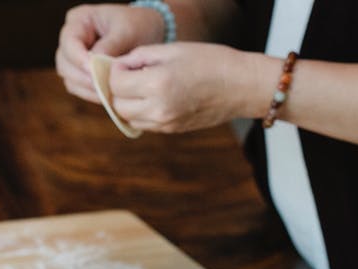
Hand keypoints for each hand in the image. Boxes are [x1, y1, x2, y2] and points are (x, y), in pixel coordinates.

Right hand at [56, 4, 165, 103]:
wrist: (149, 33)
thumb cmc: (138, 25)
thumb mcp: (127, 30)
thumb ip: (111, 46)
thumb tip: (95, 66)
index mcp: (79, 20)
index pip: (69, 42)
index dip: (78, 59)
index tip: (94, 71)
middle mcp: (72, 40)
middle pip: (64, 63)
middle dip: (82, 77)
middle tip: (102, 86)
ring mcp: (74, 58)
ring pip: (69, 78)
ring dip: (86, 88)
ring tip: (106, 93)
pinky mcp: (82, 74)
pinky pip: (79, 88)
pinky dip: (91, 94)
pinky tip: (106, 95)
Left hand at [109, 42, 262, 133]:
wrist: (241, 86)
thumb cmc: (210, 61)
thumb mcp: (173, 50)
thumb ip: (140, 57)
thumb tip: (119, 66)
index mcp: (158, 84)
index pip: (116, 84)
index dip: (117, 71)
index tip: (127, 63)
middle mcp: (159, 108)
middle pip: (118, 105)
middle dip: (119, 89)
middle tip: (131, 75)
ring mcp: (165, 123)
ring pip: (128, 119)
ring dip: (128, 103)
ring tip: (142, 87)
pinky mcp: (172, 131)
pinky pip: (144, 125)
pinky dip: (141, 113)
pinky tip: (154, 98)